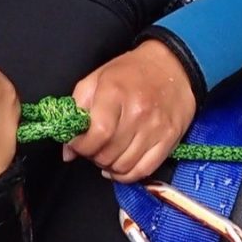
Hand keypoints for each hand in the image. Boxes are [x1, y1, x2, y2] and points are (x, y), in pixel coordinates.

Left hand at [64, 39, 195, 182]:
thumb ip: (77, 110)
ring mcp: (156, 128)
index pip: (97, 134)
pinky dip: (127, 175)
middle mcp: (138, 113)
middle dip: (93, 156)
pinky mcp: (170, 139)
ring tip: (106, 154)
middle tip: (92, 147)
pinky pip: (144, 170)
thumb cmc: (129, 71)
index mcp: (115, 93)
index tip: (77, 143)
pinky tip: (119, 166)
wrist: (172, 66)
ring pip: (124, 166)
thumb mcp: (96, 79)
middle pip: (108, 153)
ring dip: (109, 166)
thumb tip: (68, 150)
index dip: (81, 146)